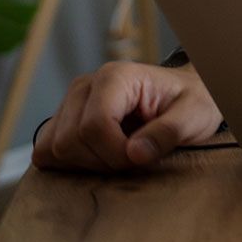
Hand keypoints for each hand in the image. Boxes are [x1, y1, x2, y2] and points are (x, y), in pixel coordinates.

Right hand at [32, 61, 222, 171]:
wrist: (185, 98)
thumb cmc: (191, 102)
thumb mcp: (196, 114)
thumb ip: (170, 131)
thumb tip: (134, 153)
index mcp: (115, 77)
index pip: (93, 126)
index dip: (115, 153)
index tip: (142, 158)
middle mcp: (84, 86)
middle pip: (68, 141)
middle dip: (102, 161)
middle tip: (134, 158)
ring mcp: (69, 103)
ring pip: (52, 149)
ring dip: (86, 164)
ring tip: (119, 156)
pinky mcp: (61, 121)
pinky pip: (45, 153)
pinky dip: (70, 164)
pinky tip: (100, 157)